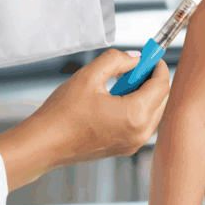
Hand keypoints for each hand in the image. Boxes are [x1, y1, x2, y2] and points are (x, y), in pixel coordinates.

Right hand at [0, 48, 169, 190]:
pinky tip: (116, 99)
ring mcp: (133, 144)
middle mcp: (140, 133)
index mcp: (135, 115)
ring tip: (120, 82)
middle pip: (161, 99)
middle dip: (152, 79)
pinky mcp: (124, 148)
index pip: (161, 85)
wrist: (43, 145)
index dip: (158, 66)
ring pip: (153, 112)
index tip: (151, 56)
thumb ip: (117, 60)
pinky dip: (137, 107)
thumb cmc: (62, 114)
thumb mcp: (90, 75)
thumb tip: (135, 58)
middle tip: (134, 67)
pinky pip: (142, 123)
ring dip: (144, 93)